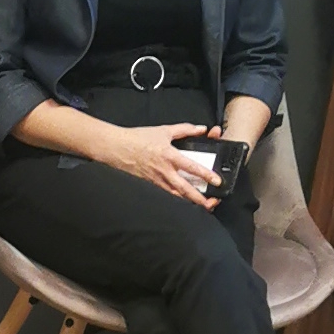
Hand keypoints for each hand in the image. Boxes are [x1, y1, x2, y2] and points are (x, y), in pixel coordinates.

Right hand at [95, 118, 221, 202]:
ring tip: (201, 204)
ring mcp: (157, 179)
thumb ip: (185, 129)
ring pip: (176, 194)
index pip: (192, 167)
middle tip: (211, 203)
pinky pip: (167, 192)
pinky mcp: (151, 183)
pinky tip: (183, 199)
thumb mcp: (164, 130)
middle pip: (185, 189)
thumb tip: (201, 129)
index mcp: (169, 156)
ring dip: (189, 200)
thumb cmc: (138, 139)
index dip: (206, 175)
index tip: (216, 181)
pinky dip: (177, 197)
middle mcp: (165, 171)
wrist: (117, 148)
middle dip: (199, 198)